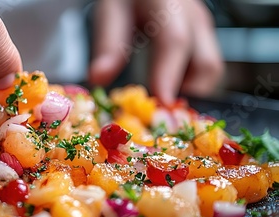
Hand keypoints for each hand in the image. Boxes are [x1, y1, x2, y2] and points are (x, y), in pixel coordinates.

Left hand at [88, 0, 223, 105]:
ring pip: (210, 70)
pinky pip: (204, 69)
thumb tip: (98, 78)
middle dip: (187, 95)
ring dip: (190, 94)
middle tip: (159, 114)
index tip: (161, 103)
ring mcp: (203, 28)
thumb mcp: (110, 11)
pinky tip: (167, 95)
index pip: (174, 41)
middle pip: (206, 63)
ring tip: (161, 106)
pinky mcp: (203, 39)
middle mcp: (193, 17)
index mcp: (168, 5)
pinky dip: (190, 87)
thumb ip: (108, 45)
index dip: (169, 75)